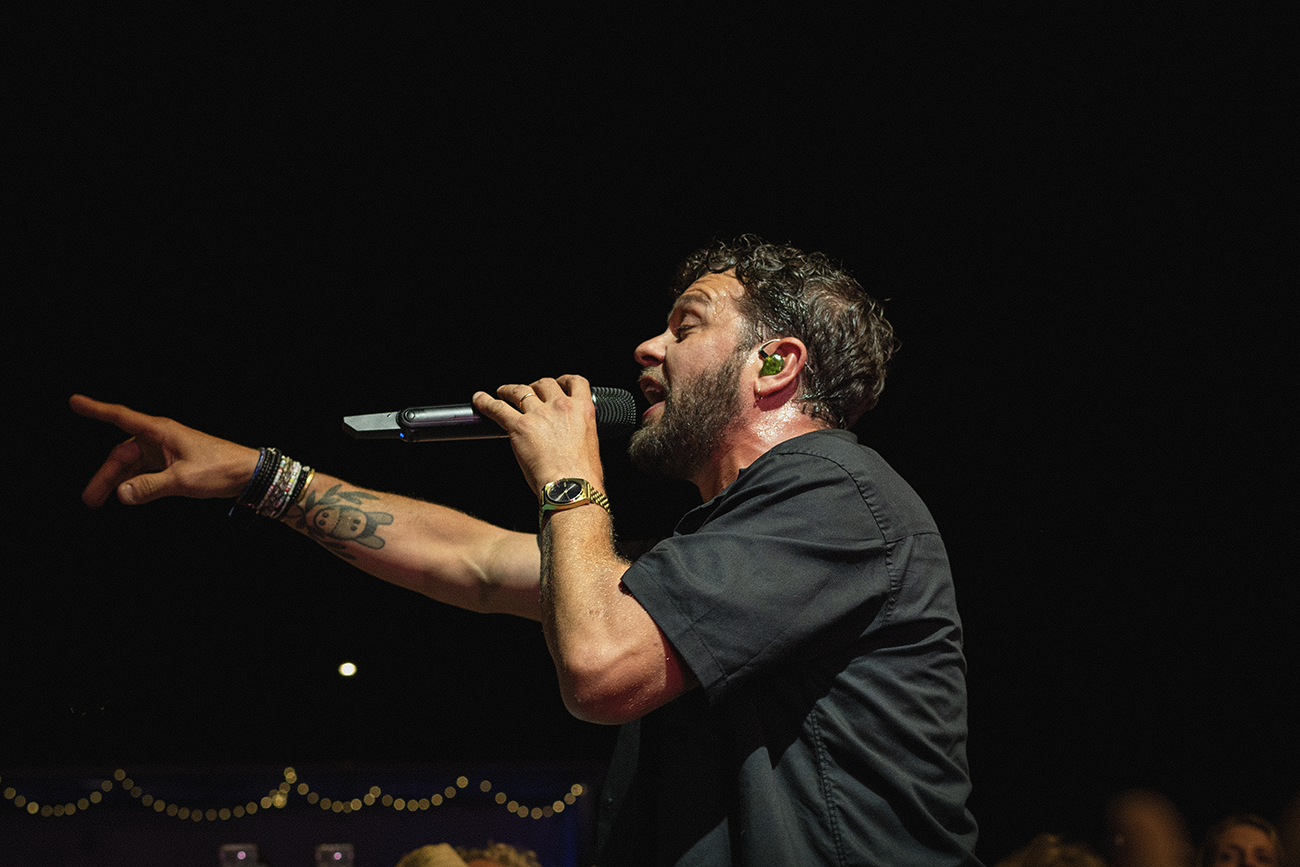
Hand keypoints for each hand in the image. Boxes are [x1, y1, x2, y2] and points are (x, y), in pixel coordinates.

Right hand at [70, 394, 260, 506]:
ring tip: (99, 501)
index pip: (120, 417)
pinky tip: (126, 495)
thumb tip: (121, 494)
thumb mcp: (183, 480)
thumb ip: (150, 487)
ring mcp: (165, 451)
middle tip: (89, 498)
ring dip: (117, 482)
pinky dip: (134, 482)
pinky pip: (145, 471)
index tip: (74, 402)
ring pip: (131, 465)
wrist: (248, 473)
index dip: (96, 410)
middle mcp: (159, 438)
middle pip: (121, 454)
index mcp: (160, 432)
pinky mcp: (172, 463)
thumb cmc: (220, 468)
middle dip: (103, 475)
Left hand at [471, 375, 604, 497]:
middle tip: (528, 394)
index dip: (562, 380)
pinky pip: (497, 408)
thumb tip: (571, 434)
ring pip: (519, 391)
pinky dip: (485, 402)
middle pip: (543, 384)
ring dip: (509, 390)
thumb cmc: (582, 476)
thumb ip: (579, 430)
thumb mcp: (590, 444)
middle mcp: (561, 407)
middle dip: (534, 387)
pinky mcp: (519, 426)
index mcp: (583, 410)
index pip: (574, 382)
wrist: (571, 488)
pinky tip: (479, 399)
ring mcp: (538, 415)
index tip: (556, 384)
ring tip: (502, 392)